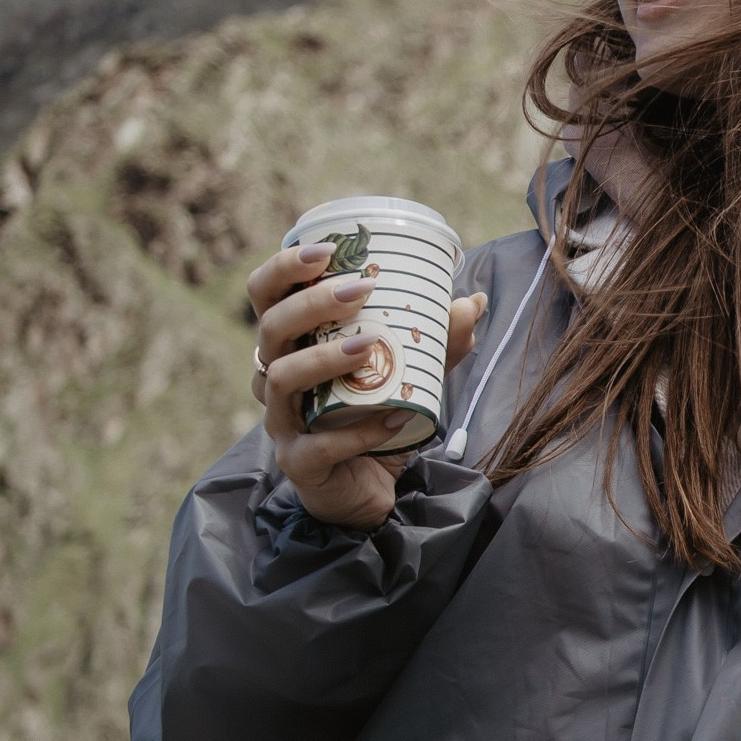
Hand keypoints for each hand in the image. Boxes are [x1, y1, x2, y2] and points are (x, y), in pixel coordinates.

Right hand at [245, 240, 484, 531]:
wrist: (370, 491)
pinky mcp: (299, 463)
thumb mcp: (412, 374)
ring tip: (370, 345)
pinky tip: (394, 418)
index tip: (327, 250)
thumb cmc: (377, 419)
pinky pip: (319, 444)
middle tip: (359, 289)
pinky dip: (358, 431)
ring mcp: (282, 422)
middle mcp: (275, 378)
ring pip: (282, 379)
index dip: (285, 267)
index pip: (266, 294)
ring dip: (325, 357)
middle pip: (271, 328)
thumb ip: (438, 340)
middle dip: (310, 303)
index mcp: (293, 345)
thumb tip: (475, 300)